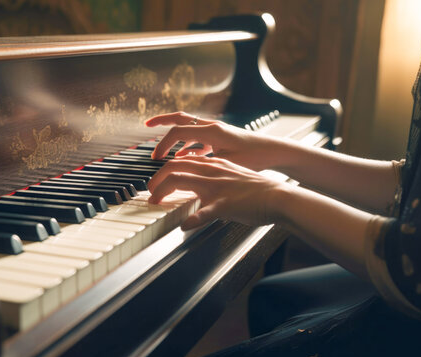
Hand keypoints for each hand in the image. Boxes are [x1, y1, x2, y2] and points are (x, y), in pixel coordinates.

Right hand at [145, 112, 277, 170]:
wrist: (274, 152)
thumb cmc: (255, 157)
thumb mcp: (227, 164)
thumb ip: (203, 167)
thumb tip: (182, 173)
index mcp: (211, 131)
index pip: (178, 132)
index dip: (163, 145)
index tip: (156, 159)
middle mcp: (212, 127)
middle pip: (180, 119)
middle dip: (162, 121)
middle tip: (146, 125)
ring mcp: (217, 131)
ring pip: (189, 127)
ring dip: (174, 134)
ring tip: (163, 146)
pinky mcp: (221, 137)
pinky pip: (198, 137)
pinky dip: (188, 144)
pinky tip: (183, 156)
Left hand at [148, 155, 287, 229]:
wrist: (277, 196)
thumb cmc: (256, 190)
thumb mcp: (230, 177)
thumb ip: (212, 180)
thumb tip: (198, 190)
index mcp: (213, 165)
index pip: (180, 161)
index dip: (163, 172)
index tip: (156, 184)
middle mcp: (212, 172)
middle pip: (173, 167)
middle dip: (156, 179)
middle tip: (150, 193)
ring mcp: (218, 187)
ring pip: (182, 180)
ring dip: (163, 191)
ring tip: (155, 202)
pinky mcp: (226, 204)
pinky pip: (205, 212)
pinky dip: (192, 220)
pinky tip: (185, 227)